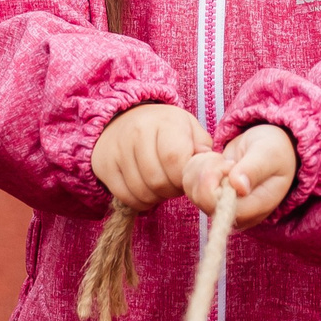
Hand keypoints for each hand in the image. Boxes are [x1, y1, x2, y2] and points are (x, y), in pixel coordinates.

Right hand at [94, 103, 213, 212]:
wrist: (123, 119)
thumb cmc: (164, 128)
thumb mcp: (189, 129)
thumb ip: (203, 148)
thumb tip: (216, 168)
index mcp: (165, 121)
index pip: (174, 160)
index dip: (182, 178)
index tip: (184, 176)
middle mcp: (137, 132)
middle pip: (158, 181)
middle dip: (171, 190)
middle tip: (173, 183)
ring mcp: (117, 149)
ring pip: (142, 192)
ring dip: (156, 198)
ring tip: (160, 184)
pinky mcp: (104, 165)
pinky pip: (125, 197)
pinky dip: (140, 201)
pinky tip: (145, 189)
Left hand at [185, 123, 297, 230]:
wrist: (270, 148)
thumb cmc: (275, 151)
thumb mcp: (269, 154)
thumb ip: (254, 169)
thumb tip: (239, 187)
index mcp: (254, 208)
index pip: (221, 206)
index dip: (216, 182)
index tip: (229, 164)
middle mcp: (235, 214)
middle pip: (203, 199)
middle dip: (207, 172)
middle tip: (225, 161)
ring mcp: (220, 207)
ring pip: (192, 191)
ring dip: (201, 168)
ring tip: (222, 160)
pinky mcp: (209, 197)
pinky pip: (189, 185)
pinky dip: (196, 167)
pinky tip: (214, 161)